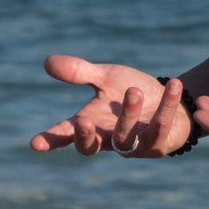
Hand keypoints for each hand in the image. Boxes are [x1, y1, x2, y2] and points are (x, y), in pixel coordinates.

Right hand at [30, 54, 194, 157]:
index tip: (35, 143)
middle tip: (82, 120)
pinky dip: (167, 106)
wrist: (168, 100)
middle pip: (92, 146)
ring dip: (129, 115)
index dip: (51, 139)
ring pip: (127, 138)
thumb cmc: (131, 91)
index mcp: (93, 123)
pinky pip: (161, 130)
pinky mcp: (159, 144)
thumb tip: (47, 61)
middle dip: (86, 136)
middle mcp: (110, 138)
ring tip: (133, 90)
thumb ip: (79, 72)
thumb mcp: (105, 78)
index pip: (66, 133)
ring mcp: (134, 145)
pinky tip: (172, 84)